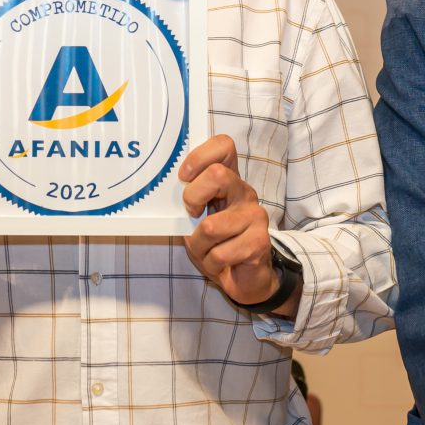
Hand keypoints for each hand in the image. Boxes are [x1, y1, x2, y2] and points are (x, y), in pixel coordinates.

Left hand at [178, 134, 291, 313]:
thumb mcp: (196, 218)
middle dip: (192, 198)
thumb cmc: (217, 244)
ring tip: (207, 249)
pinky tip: (220, 262)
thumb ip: (187, 201)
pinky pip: (220, 253)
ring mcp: (255, 216)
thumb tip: (164, 194)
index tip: (184, 176)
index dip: (200, 155)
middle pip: (217, 175)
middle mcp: (245, 192)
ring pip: (210, 226)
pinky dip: (211, 263)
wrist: (246, 278)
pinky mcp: (260, 242)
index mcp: (229, 180)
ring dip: (199, 246)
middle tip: (192, 215)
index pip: (223, 146)